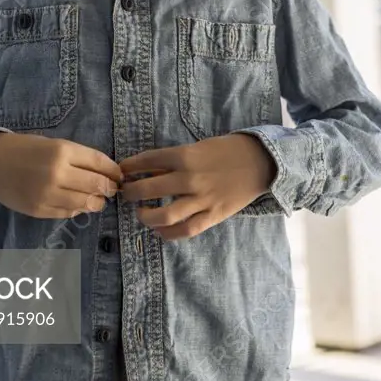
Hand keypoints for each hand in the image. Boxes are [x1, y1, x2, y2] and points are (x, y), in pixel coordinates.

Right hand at [0, 131, 123, 218]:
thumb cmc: (24, 148)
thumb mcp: (53, 144)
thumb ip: (78, 158)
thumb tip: (105, 174)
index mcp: (62, 150)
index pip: (100, 163)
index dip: (114, 171)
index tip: (119, 175)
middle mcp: (57, 173)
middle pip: (96, 185)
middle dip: (109, 188)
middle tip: (112, 189)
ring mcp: (48, 194)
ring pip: (85, 203)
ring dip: (96, 203)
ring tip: (97, 200)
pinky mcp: (39, 210)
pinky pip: (67, 213)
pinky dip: (77, 210)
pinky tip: (78, 205)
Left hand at [118, 133, 276, 239]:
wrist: (259, 162)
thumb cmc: (226, 150)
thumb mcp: (198, 147)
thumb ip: (174, 160)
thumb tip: (148, 171)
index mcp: (185, 155)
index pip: (147, 160)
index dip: (129, 167)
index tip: (120, 171)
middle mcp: (190, 178)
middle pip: (149, 189)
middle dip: (131, 192)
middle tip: (125, 194)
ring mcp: (202, 199)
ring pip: (165, 215)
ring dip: (146, 216)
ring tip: (141, 214)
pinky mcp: (213, 215)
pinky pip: (186, 230)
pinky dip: (169, 234)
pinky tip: (160, 231)